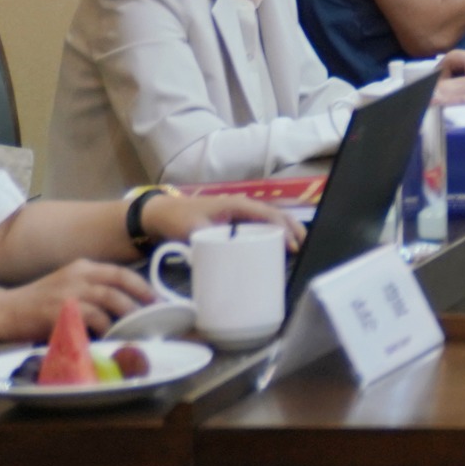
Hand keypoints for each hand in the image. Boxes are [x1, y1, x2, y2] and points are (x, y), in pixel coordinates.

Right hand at [0, 259, 152, 334]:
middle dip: (140, 300)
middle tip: (152, 315)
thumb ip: (92, 292)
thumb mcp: (67, 288)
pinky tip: (109, 338)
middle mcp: (77, 275)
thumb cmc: (37, 305)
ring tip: (135, 329)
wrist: (3, 312)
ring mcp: (68, 291)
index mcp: (81, 267)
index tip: (156, 299)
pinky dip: (104, 329)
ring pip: (109, 300)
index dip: (141, 286)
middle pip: (119, 283)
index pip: (120, 272)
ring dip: (126, 315)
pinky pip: (91, 319)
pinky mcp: (60, 310)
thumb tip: (124, 308)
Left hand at [149, 194, 296, 241]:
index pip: (267, 215)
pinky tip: (279, 246)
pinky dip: (274, 233)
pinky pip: (260, 225)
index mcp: (236, 205)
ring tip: (299, 246)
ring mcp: (239, 214)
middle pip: (275, 215)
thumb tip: (228, 260)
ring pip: (270, 220)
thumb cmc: (176, 219)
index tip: (292, 246)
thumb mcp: (193, 231)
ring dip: (286, 230)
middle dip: (293, 228)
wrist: (160, 215)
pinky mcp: (234, 223)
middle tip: (304, 246)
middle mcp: (242, 207)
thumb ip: (210, 243)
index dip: (283, 229)